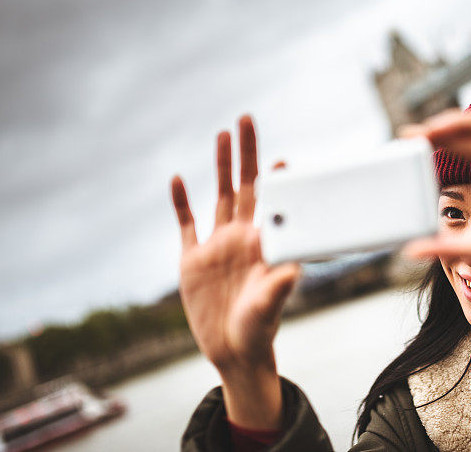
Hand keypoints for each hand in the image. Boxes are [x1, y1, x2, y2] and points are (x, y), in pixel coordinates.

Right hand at [171, 116, 298, 427]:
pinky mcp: (192, 260)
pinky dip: (181, 202)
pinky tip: (178, 178)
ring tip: (222, 134)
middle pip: (245, 186)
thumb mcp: (269, 307)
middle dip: (246, 153)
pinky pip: (186, 224)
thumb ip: (278, 285)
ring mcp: (217, 246)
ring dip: (221, 166)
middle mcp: (241, 237)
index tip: (282, 155)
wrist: (233, 352)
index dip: (276, 177)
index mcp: (263, 243)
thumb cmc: (259, 329)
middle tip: (246, 119)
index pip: (271, 201)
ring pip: (219, 196)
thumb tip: (293, 267)